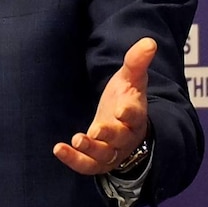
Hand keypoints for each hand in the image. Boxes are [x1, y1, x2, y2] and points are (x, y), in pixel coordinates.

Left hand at [53, 37, 155, 174]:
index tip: (121, 109)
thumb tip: (149, 41)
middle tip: (97, 130)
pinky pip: (88, 165)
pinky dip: (74, 160)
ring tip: (75, 140)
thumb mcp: (131, 78)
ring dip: (90, 150)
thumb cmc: (127, 98)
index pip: (136, 115)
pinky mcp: (98, 160)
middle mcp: (126, 136)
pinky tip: (58, 148)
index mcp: (136, 114)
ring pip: (104, 155)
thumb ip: (137, 61)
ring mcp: (112, 150)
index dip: (130, 112)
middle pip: (120, 138)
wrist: (125, 125)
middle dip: (109, 134)